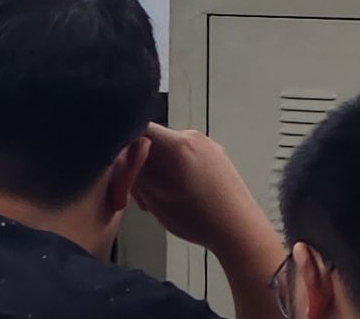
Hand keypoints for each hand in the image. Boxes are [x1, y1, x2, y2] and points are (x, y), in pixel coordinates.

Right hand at [131, 125, 270, 251]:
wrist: (238, 229)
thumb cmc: (201, 218)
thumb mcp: (155, 198)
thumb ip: (135, 173)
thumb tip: (121, 157)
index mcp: (177, 143)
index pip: (138, 129)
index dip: (124, 150)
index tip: (123, 170)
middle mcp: (193, 137)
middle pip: (153, 142)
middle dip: (142, 166)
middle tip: (142, 195)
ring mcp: (207, 146)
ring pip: (168, 152)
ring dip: (158, 172)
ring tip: (162, 201)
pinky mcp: (215, 156)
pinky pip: (186, 157)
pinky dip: (175, 173)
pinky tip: (178, 197)